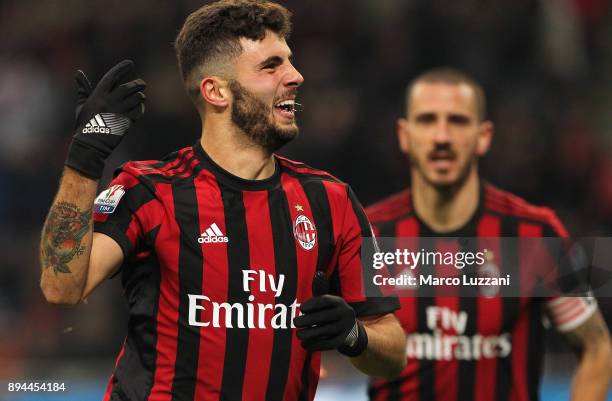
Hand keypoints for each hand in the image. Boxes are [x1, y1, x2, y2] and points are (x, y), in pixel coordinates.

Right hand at [66, 60, 145, 178]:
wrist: (91, 144)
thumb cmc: (84, 124)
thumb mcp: (82, 105)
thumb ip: (83, 89)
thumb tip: (79, 73)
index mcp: (98, 96)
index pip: (112, 77)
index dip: (121, 68)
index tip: (129, 63)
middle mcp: (109, 102)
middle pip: (127, 88)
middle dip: (137, 84)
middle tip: (142, 83)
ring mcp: (118, 113)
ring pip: (135, 99)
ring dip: (140, 96)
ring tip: (141, 95)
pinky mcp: (125, 123)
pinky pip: (138, 111)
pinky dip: (141, 107)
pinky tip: (139, 106)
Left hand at [294, 272, 367, 355]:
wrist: (350, 329)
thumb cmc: (332, 312)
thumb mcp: (328, 300)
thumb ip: (320, 288)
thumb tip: (318, 273)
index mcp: (339, 301)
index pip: (325, 300)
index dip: (312, 303)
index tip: (302, 309)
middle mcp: (344, 313)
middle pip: (323, 317)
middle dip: (307, 320)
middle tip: (295, 322)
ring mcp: (344, 327)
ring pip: (324, 331)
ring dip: (308, 334)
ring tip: (298, 334)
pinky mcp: (342, 340)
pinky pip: (327, 344)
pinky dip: (314, 345)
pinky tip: (305, 345)